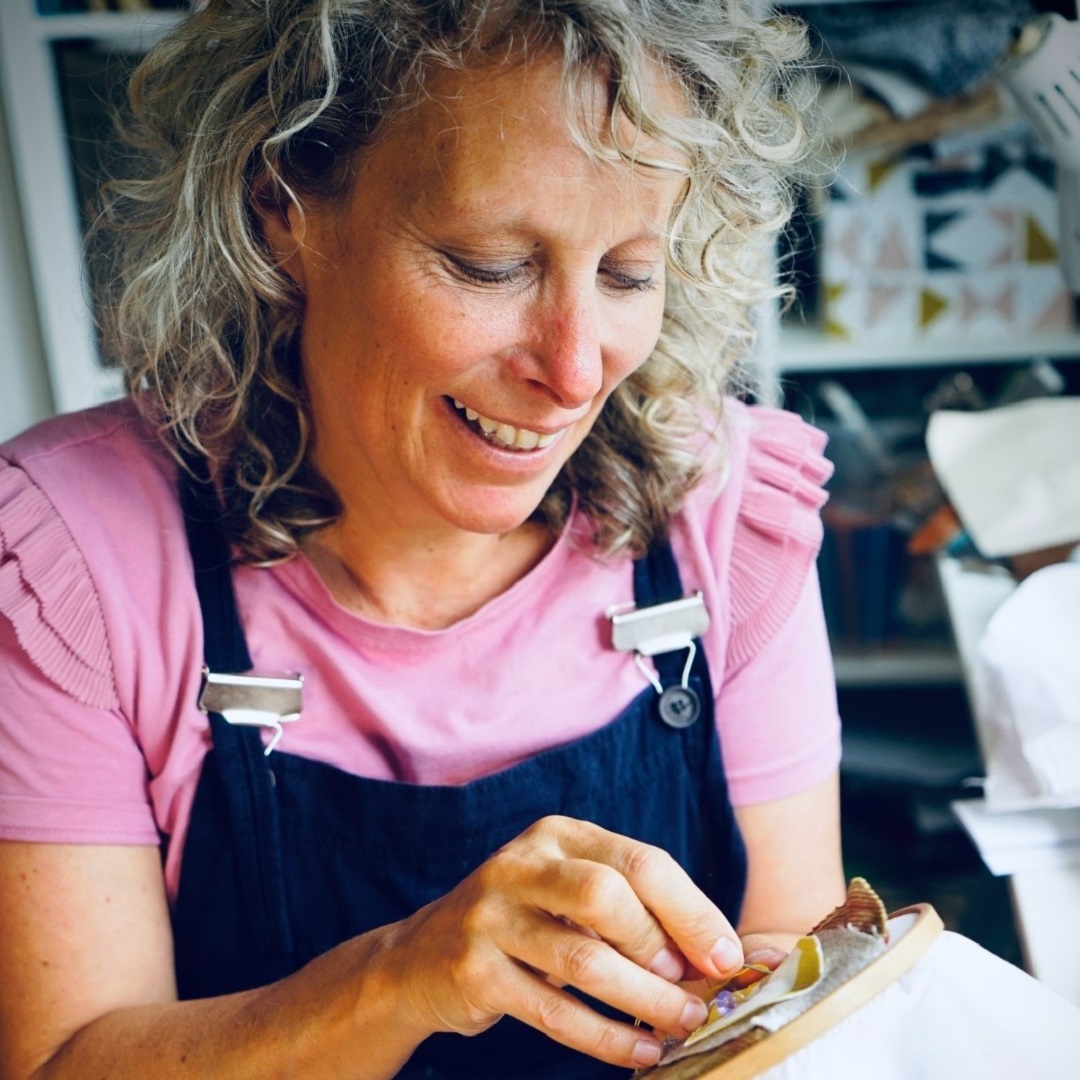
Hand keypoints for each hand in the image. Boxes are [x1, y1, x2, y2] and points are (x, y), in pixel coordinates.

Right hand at [382, 815, 744, 1069]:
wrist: (421, 957)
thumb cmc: (522, 921)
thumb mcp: (568, 892)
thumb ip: (630, 907)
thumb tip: (713, 951)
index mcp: (556, 834)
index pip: (638, 861)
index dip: (691, 910)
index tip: (727, 956)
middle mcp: (520, 864)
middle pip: (606, 896)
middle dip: (661, 948)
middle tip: (696, 989)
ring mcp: (490, 916)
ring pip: (583, 960)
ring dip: (644, 1000)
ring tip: (683, 1024)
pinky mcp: (472, 970)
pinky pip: (552, 1011)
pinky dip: (606, 1038)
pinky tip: (640, 1052)